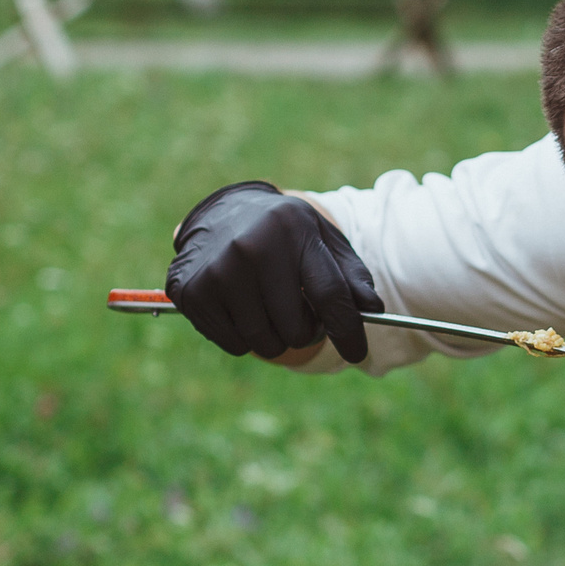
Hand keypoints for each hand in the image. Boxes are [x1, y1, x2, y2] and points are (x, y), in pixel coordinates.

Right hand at [166, 181, 383, 362]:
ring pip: (266, 344)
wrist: (224, 212)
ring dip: (275, 337)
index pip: (330, 295)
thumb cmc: (285, 234)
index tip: (357, 353)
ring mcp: (217, 270)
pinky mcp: (191, 292)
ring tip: (269, 307)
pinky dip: (245, 337)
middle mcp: (251, 248)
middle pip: (296, 330)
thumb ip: (351, 274)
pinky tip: (241, 306)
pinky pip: (235, 346)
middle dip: (306, 331)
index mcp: (292, 230)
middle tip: (299, 312)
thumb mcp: (322, 239)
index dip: (347, 331)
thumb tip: (373, 309)